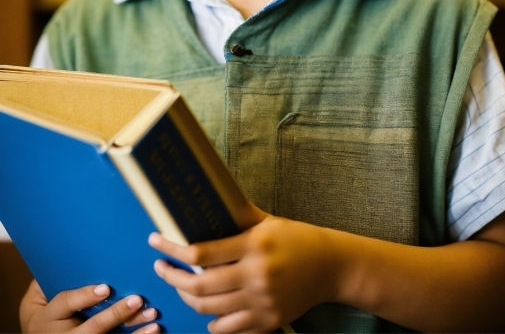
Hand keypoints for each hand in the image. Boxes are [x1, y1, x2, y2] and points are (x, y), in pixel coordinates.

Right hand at [20, 279, 160, 333]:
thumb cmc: (45, 308)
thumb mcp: (40, 295)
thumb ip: (56, 278)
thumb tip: (75, 248)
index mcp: (49, 317)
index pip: (66, 304)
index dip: (85, 297)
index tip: (105, 288)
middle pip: (91, 328)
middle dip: (115, 314)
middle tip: (136, 299)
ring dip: (132, 329)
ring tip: (152, 315)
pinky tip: (153, 330)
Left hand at [149, 213, 338, 333]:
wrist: (331, 267)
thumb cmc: (297, 238)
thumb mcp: (268, 221)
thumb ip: (238, 215)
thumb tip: (207, 201)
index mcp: (253, 245)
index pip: (201, 253)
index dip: (172, 249)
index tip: (155, 242)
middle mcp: (256, 275)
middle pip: (199, 286)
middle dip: (172, 277)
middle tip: (160, 267)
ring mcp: (261, 302)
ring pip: (209, 309)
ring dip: (186, 298)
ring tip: (180, 285)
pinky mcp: (267, 321)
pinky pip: (228, 328)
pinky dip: (212, 321)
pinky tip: (207, 310)